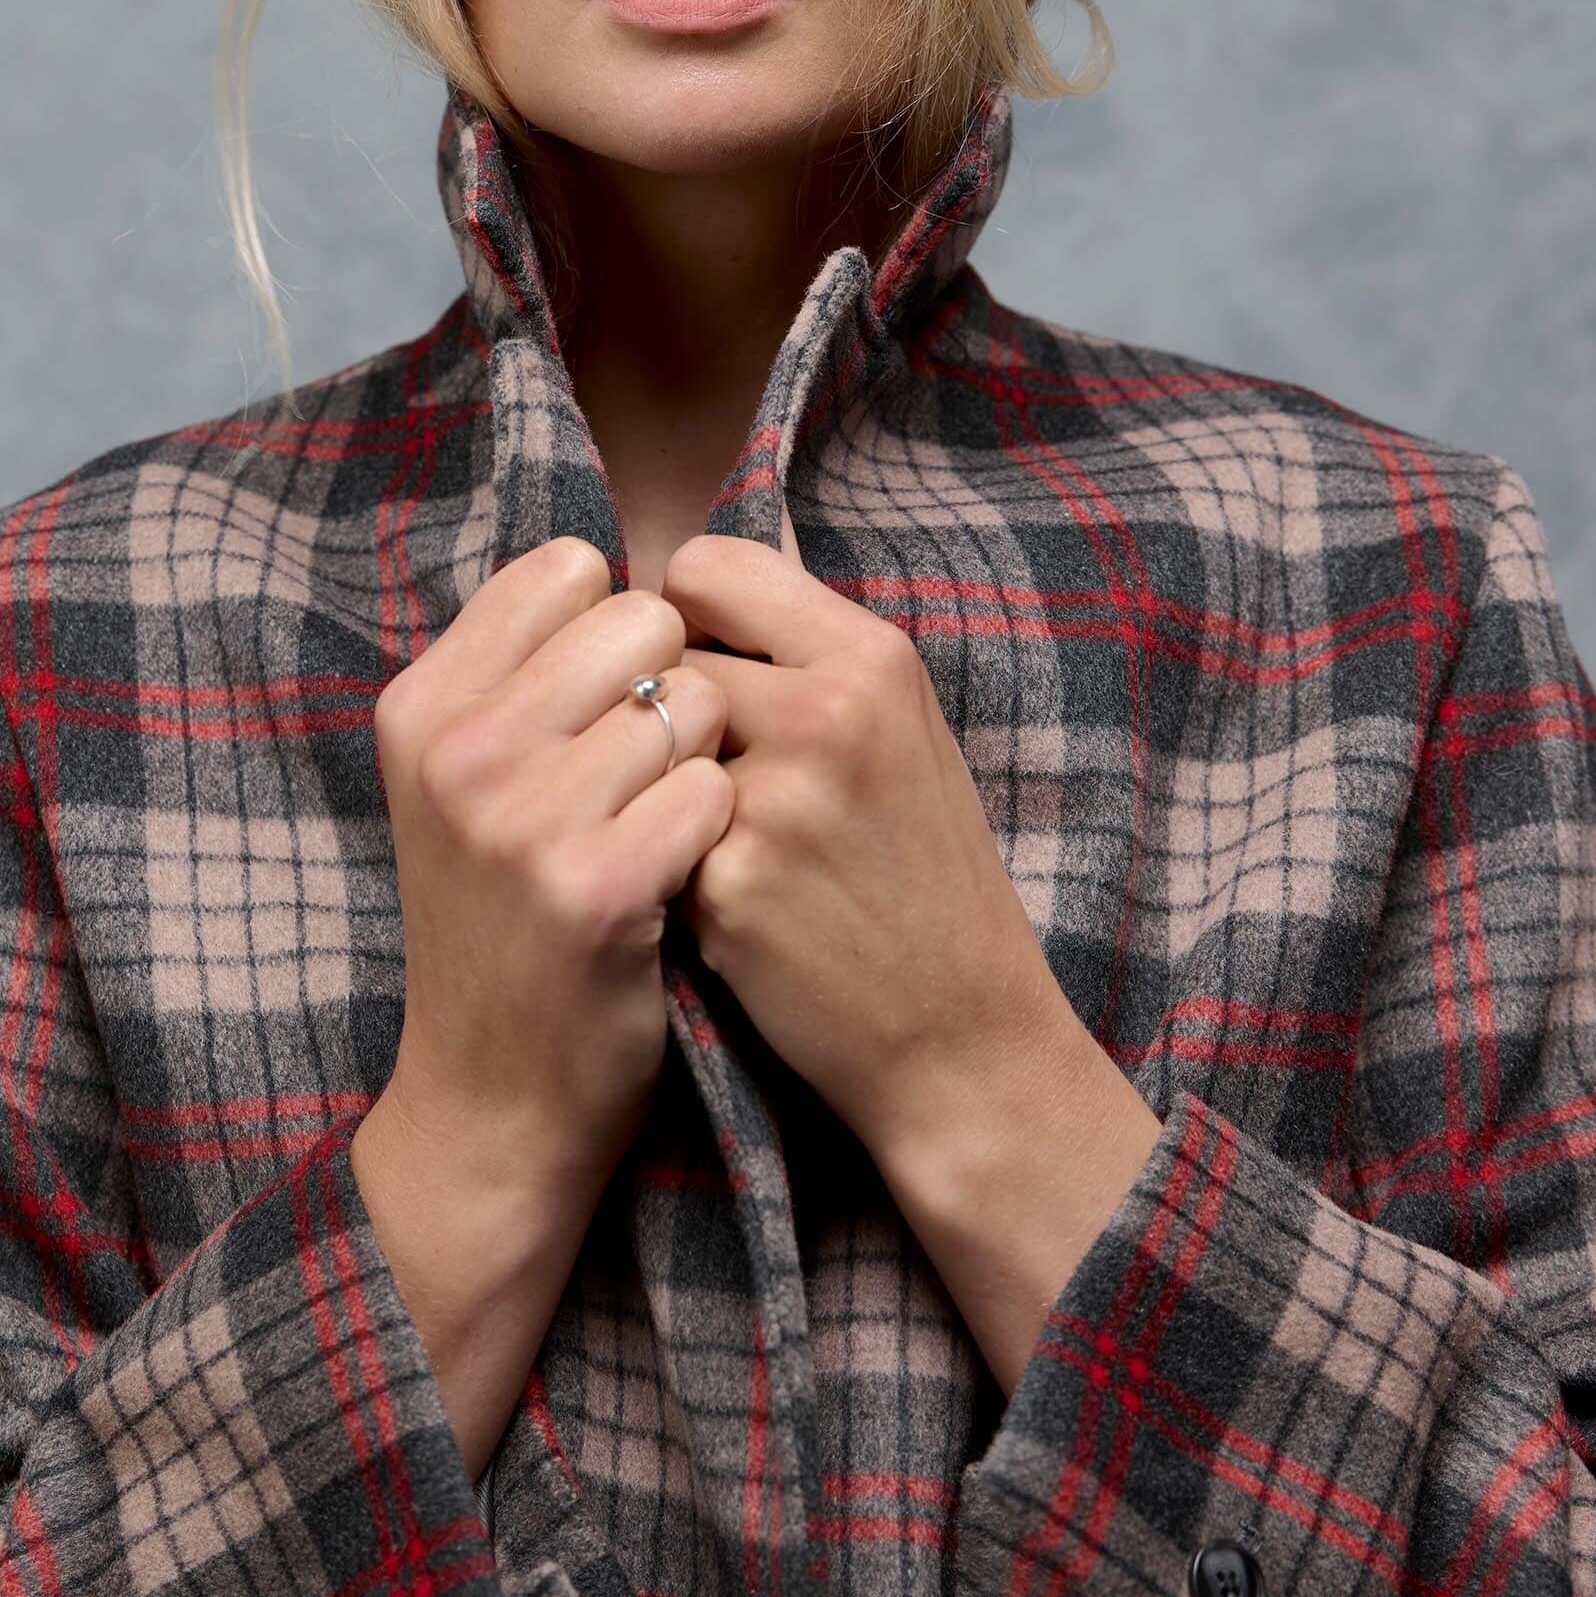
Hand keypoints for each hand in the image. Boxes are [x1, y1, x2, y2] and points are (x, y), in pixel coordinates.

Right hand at [372, 535, 734, 1203]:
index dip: (616, 625)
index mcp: (422, 704)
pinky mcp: (596, 888)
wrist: (491, 1098)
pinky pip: (714, 789)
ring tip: (659, 826)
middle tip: (645, 771)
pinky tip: (679, 877)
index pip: (566, 567)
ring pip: (693, 700)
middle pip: (642, 617)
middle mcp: (459, 748)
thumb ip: (516, 673)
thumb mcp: (463, 784)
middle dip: (672, 682)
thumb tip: (609, 562)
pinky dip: (719, 829)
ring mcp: (521, 819)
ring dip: (702, 760)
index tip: (606, 702)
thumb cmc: (503, 919)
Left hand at [659, 530, 1099, 1182]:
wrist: (959, 1032)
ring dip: (650, 782)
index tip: (691, 663)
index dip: (677, 612)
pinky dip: (660, 861)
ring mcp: (772, 801)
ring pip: (636, 744)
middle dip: (657, 705)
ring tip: (714, 835)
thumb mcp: (899, 728)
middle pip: (656, 652)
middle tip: (698, 768)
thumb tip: (678, 581)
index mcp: (870, 657)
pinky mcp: (724, 885)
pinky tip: (719, 901)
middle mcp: (825, 714)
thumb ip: (802, 652)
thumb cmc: (921, 873)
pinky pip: (641, 832)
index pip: (705, 564)